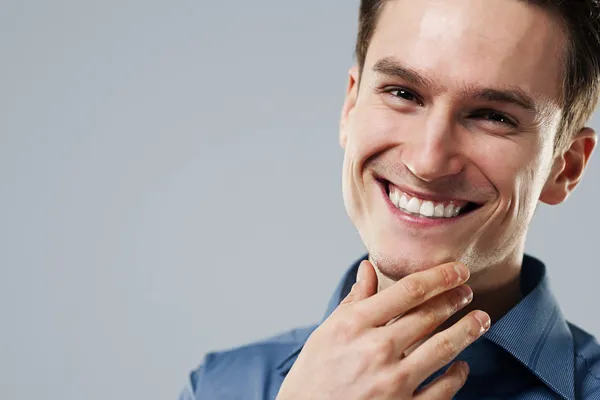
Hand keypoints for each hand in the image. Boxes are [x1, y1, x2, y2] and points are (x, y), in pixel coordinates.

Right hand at [276, 260, 489, 399]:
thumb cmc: (315, 373)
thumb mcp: (327, 330)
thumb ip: (354, 300)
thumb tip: (369, 268)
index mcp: (354, 325)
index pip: (407, 292)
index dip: (439, 277)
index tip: (456, 269)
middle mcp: (376, 350)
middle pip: (429, 316)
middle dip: (455, 299)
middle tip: (467, 291)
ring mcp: (392, 382)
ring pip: (443, 349)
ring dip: (467, 330)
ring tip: (480, 319)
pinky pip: (442, 390)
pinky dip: (457, 375)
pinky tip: (461, 365)